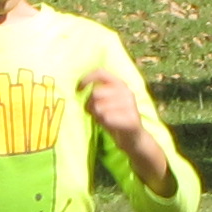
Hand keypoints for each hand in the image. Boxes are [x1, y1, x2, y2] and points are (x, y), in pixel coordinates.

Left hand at [84, 69, 176, 187]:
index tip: (78, 90)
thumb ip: (96, 93)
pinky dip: (103, 123)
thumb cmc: (114, 118)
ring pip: (99, 107)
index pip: (100, 73)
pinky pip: (106, 118)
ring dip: (96, 115)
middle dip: (89, 104)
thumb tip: (79, 88)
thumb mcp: (105, 102)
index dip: (86, 79)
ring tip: (103, 119)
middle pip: (95, 93)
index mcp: (120, 84)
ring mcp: (130, 105)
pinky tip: (108, 125)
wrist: (133, 139)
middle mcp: (127, 92)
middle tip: (92, 112)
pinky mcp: (131, 120)